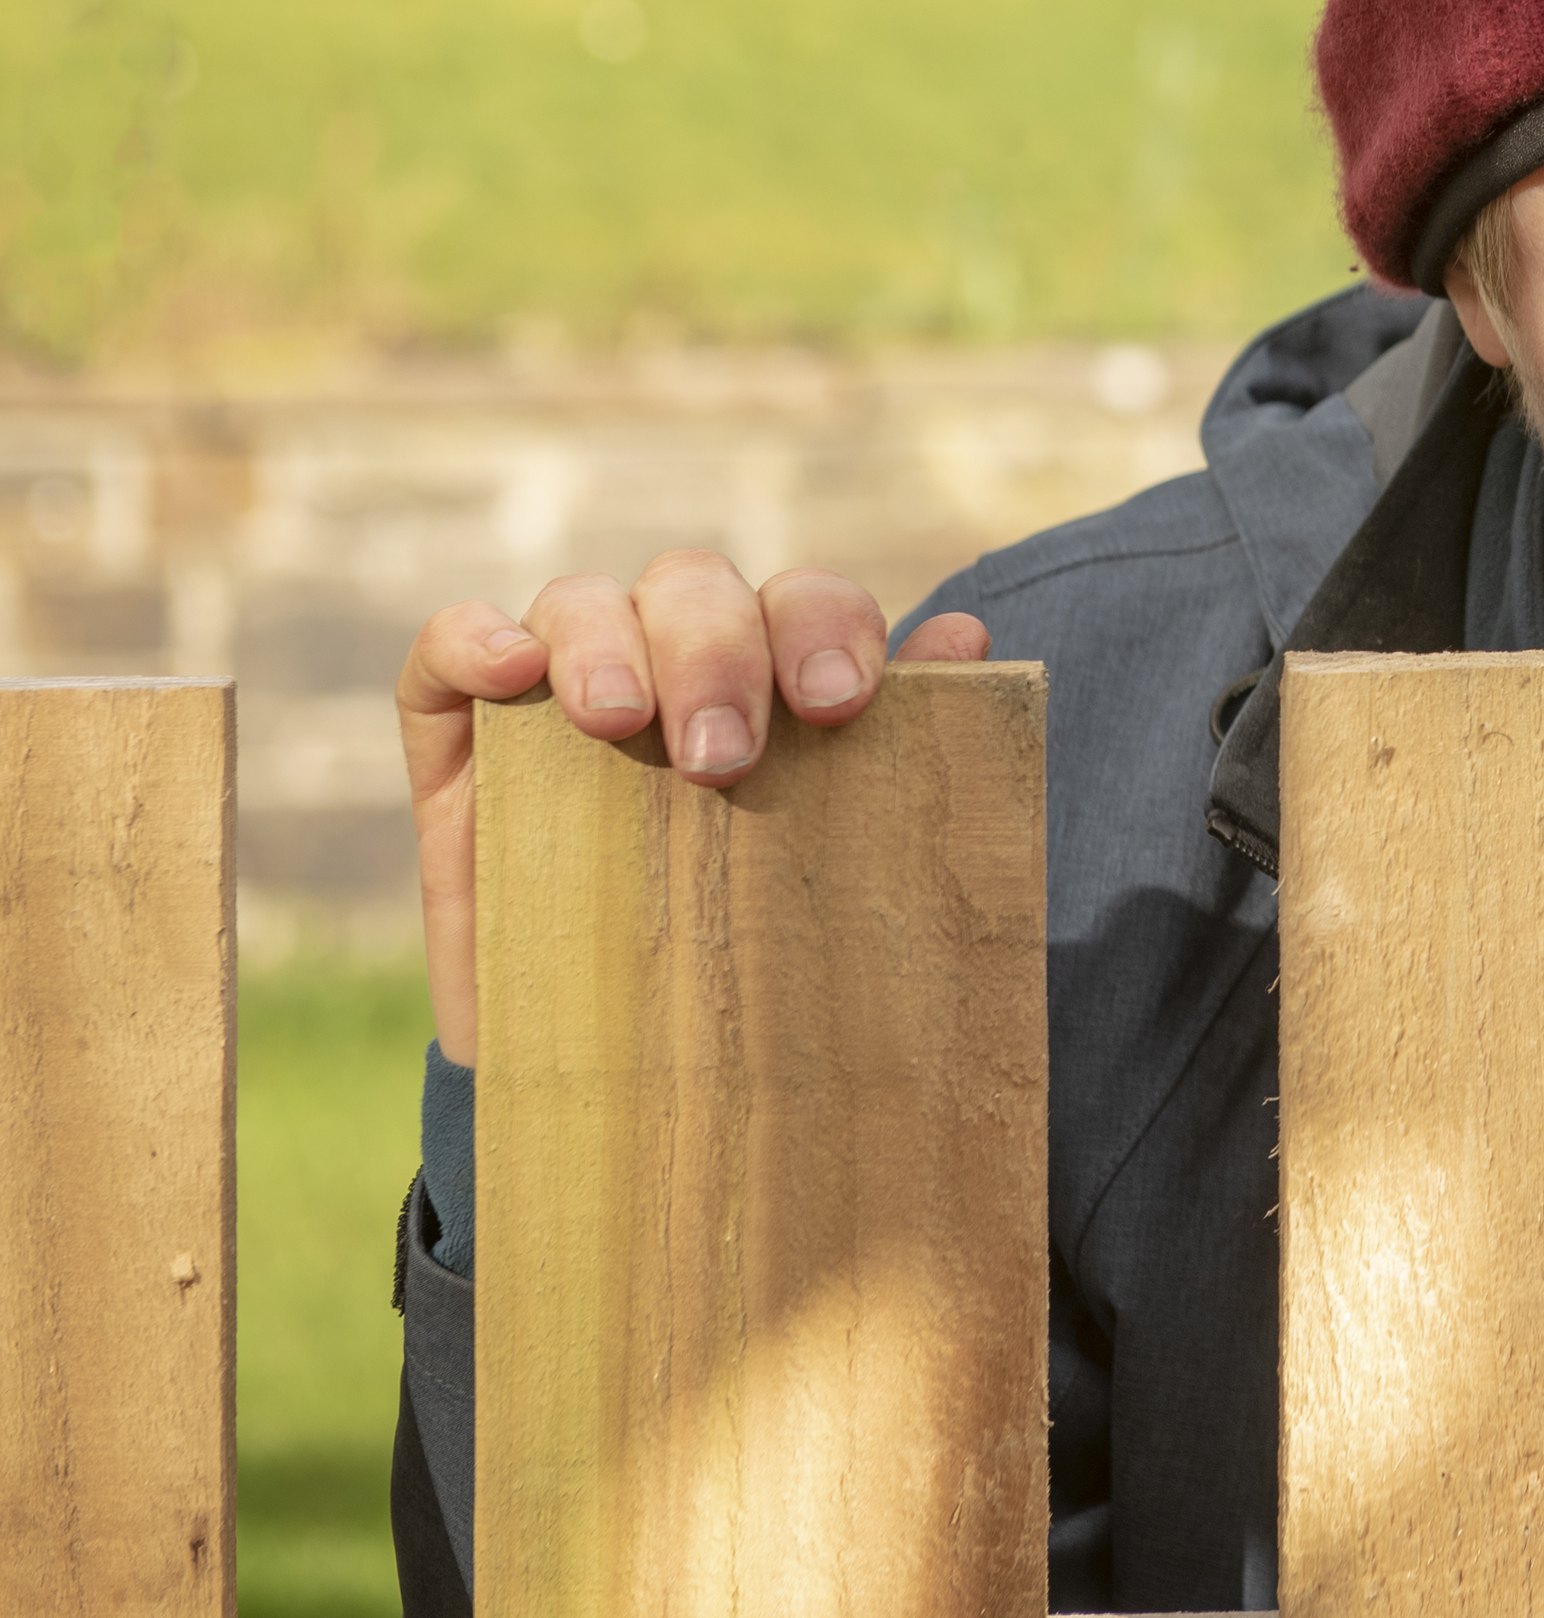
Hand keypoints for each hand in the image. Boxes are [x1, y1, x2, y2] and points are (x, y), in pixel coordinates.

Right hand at [391, 550, 990, 1066]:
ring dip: (608, 643)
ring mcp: (562, 687)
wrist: (619, 1074)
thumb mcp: (829, 877)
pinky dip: (477, 638)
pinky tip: (513, 673)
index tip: (841, 707)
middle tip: (723, 757)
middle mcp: (674, 660)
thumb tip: (972, 640)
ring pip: (586, 600)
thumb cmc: (748, 964)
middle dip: (719, 652)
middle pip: (698, 588)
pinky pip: (451, 645)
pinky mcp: (459, 731)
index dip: (830, 629)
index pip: (810, 604)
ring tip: (618, 721)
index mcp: (778, 678)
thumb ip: (901, 762)